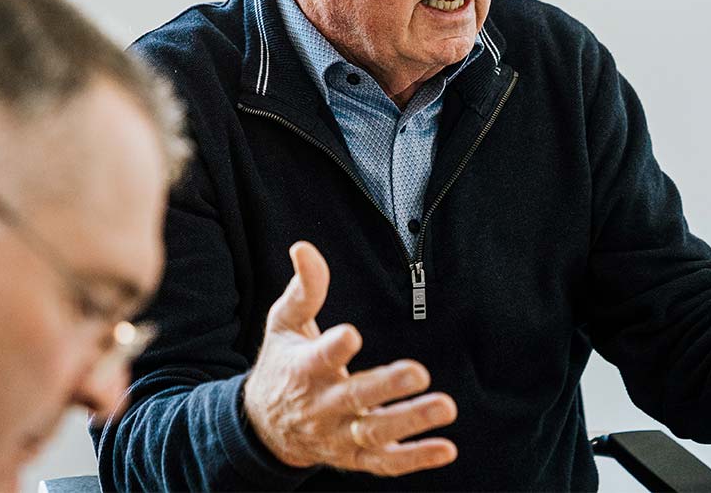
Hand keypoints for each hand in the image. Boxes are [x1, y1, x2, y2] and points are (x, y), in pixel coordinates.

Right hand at [242, 241, 457, 475]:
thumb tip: (304, 248)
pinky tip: (446, 449)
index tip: (352, 335)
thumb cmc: (282, 365)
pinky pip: (385, 464)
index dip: (334, 347)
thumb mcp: (284, 324)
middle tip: (419, 373)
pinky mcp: (354, 458)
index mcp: (302, 370)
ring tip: (445, 407)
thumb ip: (303, 289)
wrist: (264, 429)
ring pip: (374, 433)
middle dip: (386, 387)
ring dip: (410, 422)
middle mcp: (321, 406)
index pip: (318, 358)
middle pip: (354, 398)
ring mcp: (339, 436)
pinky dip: (415, 458)